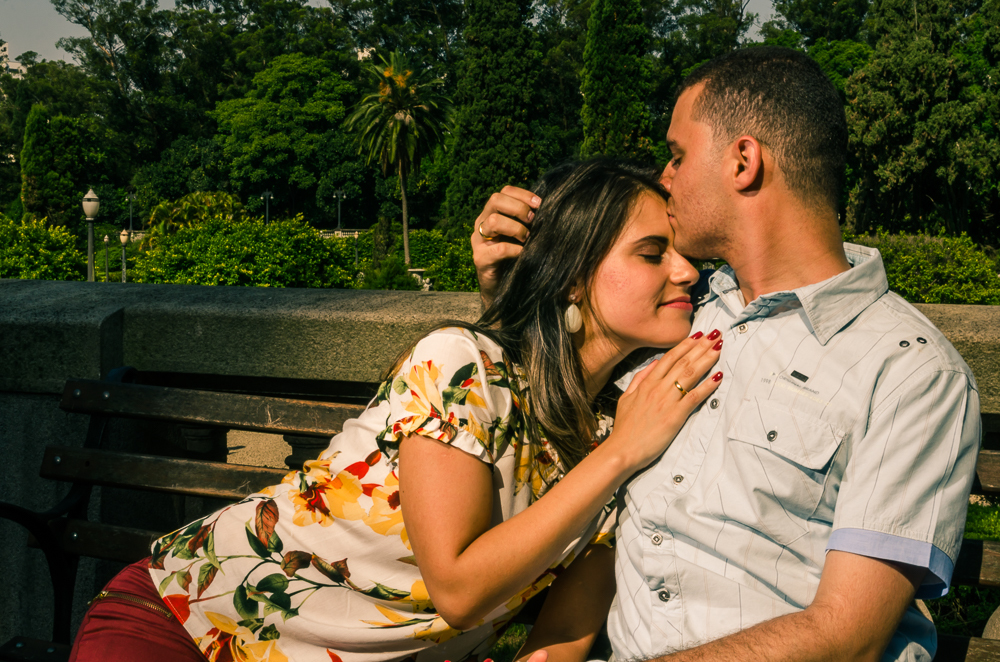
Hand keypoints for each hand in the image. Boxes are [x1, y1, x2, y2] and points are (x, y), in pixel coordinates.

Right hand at [471, 186, 539, 306]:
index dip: (523, 194)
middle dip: (518, 208)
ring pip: (493, 221)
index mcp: (491, 213)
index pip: (504, 191)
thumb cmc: (515, 258)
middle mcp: (481, 223)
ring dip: (516, 228)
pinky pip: (499, 249)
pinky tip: (524, 254)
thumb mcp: (521, 235)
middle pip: (495, 200)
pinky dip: (515, 250)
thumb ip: (527, 221)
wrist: (501, 290)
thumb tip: (549, 208)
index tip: (540, 204)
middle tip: (533, 221)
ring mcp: (478, 241)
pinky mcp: (480, 259)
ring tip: (527, 239)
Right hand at [609, 332, 723, 470]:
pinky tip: (718, 377)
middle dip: (701, 346)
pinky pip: (694, 397)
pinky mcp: (675, 416)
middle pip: (683, 362)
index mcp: (647, 383)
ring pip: (690, 374)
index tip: (698, 335)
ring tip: (719, 347)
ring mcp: (667, 401)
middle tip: (716, 334)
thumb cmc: (625, 427)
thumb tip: (654, 363)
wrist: (623, 449)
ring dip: (706, 359)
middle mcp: (658, 388)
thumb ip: (640, 379)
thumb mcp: (626, 398)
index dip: (685, 344)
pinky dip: (707, 386)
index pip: (669, 357)